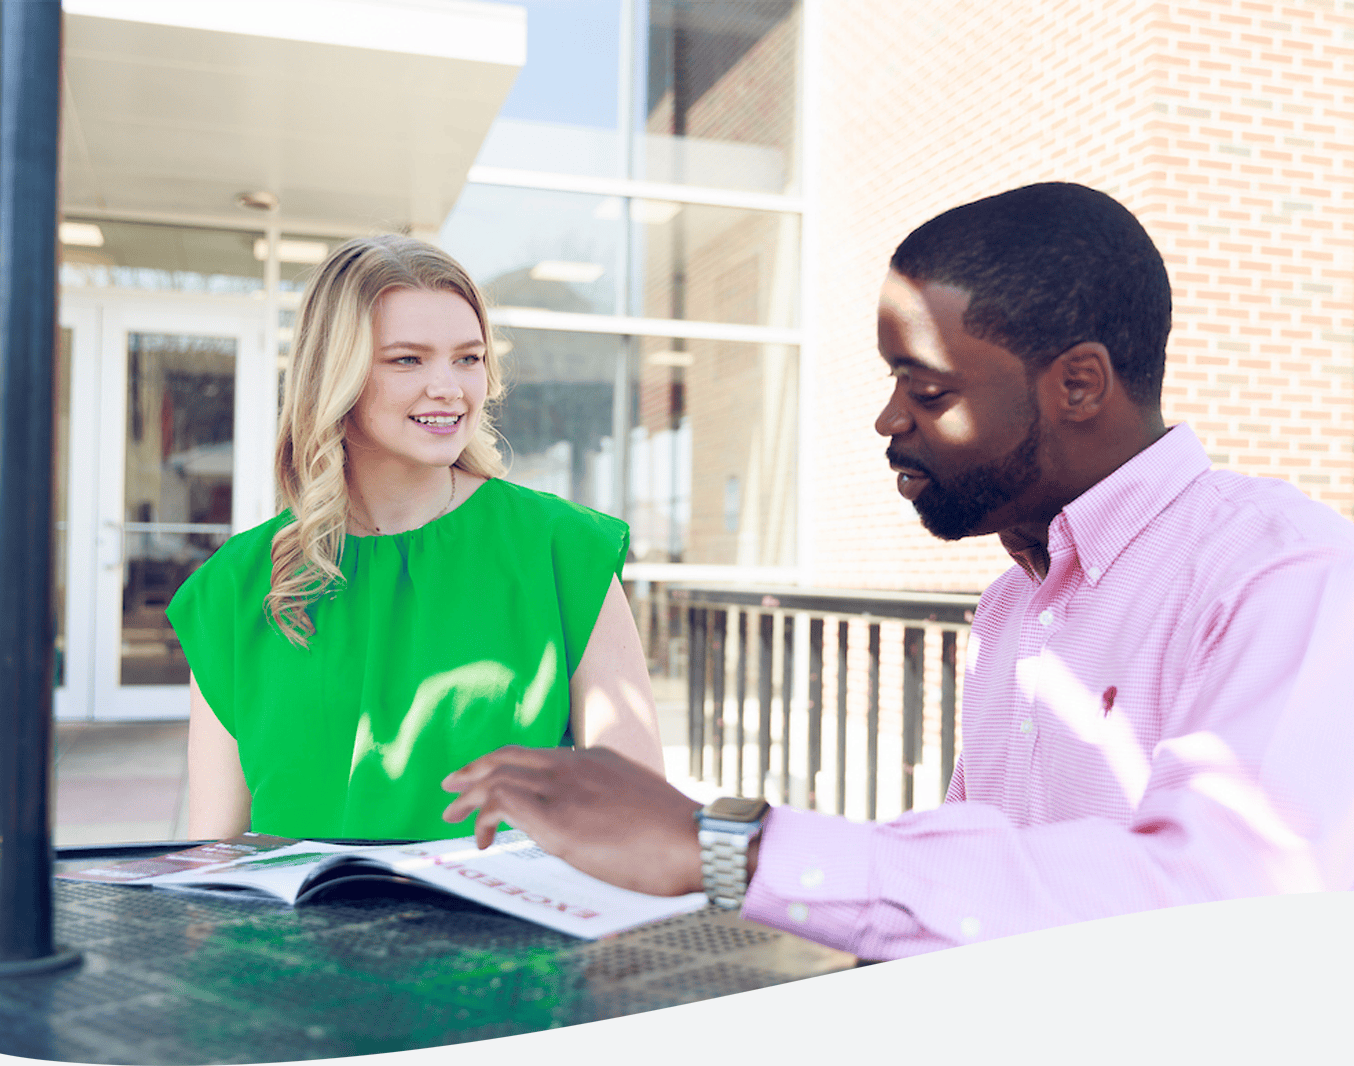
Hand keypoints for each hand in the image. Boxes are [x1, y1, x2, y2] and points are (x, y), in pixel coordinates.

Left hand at [442, 745, 703, 896]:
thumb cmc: (675, 836)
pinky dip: (483, 816)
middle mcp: (575, 764)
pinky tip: (483, 838)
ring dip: (470, 796)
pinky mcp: (555, 817)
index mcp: (595, 758)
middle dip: (474, 771)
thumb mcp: (636, 804)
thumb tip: (593, 828)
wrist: (695, 839)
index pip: (537, 754)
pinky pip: (502, 801)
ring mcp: (564, 787)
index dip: (505, 765)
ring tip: (452, 814)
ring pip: (498, 775)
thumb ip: (607, 803)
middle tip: (452, 787)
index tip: (489, 779)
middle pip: (509, 756)